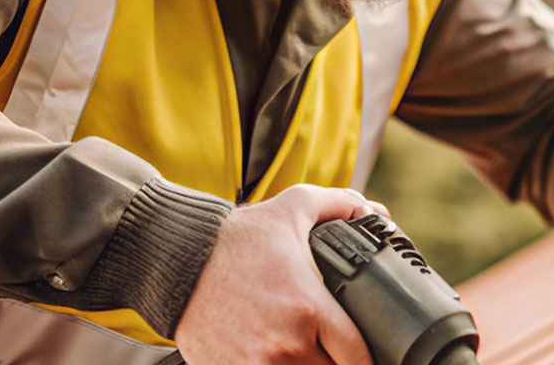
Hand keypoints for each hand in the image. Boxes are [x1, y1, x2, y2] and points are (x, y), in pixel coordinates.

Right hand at [175, 184, 388, 364]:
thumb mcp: (294, 207)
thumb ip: (342, 204)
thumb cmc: (236, 239)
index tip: (368, 352)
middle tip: (334, 346)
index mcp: (308, 308)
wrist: (176, 260)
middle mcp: (286, 346)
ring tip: (304, 348)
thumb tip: (378, 214)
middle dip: (337, 361)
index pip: (359, 357)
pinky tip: (276, 356)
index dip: (370, 358)